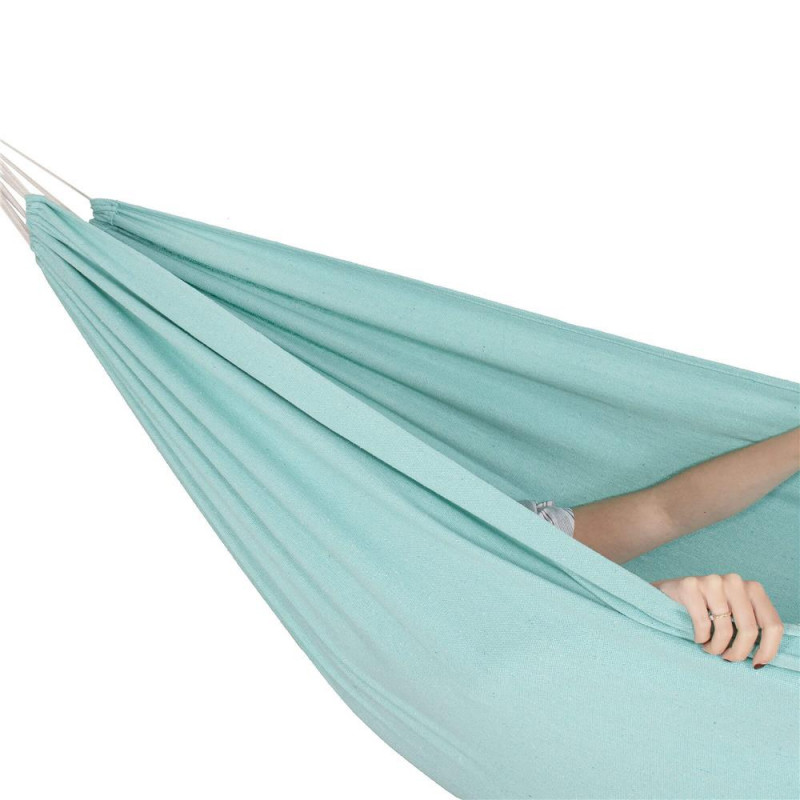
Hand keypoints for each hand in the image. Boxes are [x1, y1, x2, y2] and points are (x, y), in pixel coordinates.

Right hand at [651, 573, 784, 668]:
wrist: (669, 594)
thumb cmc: (708, 610)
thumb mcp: (736, 615)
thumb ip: (753, 627)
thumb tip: (765, 658)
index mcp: (753, 588)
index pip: (773, 624)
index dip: (768, 650)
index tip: (757, 664)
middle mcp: (735, 581)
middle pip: (749, 630)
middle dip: (738, 652)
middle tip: (727, 659)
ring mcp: (711, 581)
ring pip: (725, 629)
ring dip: (716, 648)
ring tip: (710, 648)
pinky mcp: (689, 585)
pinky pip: (703, 624)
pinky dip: (700, 638)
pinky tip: (697, 638)